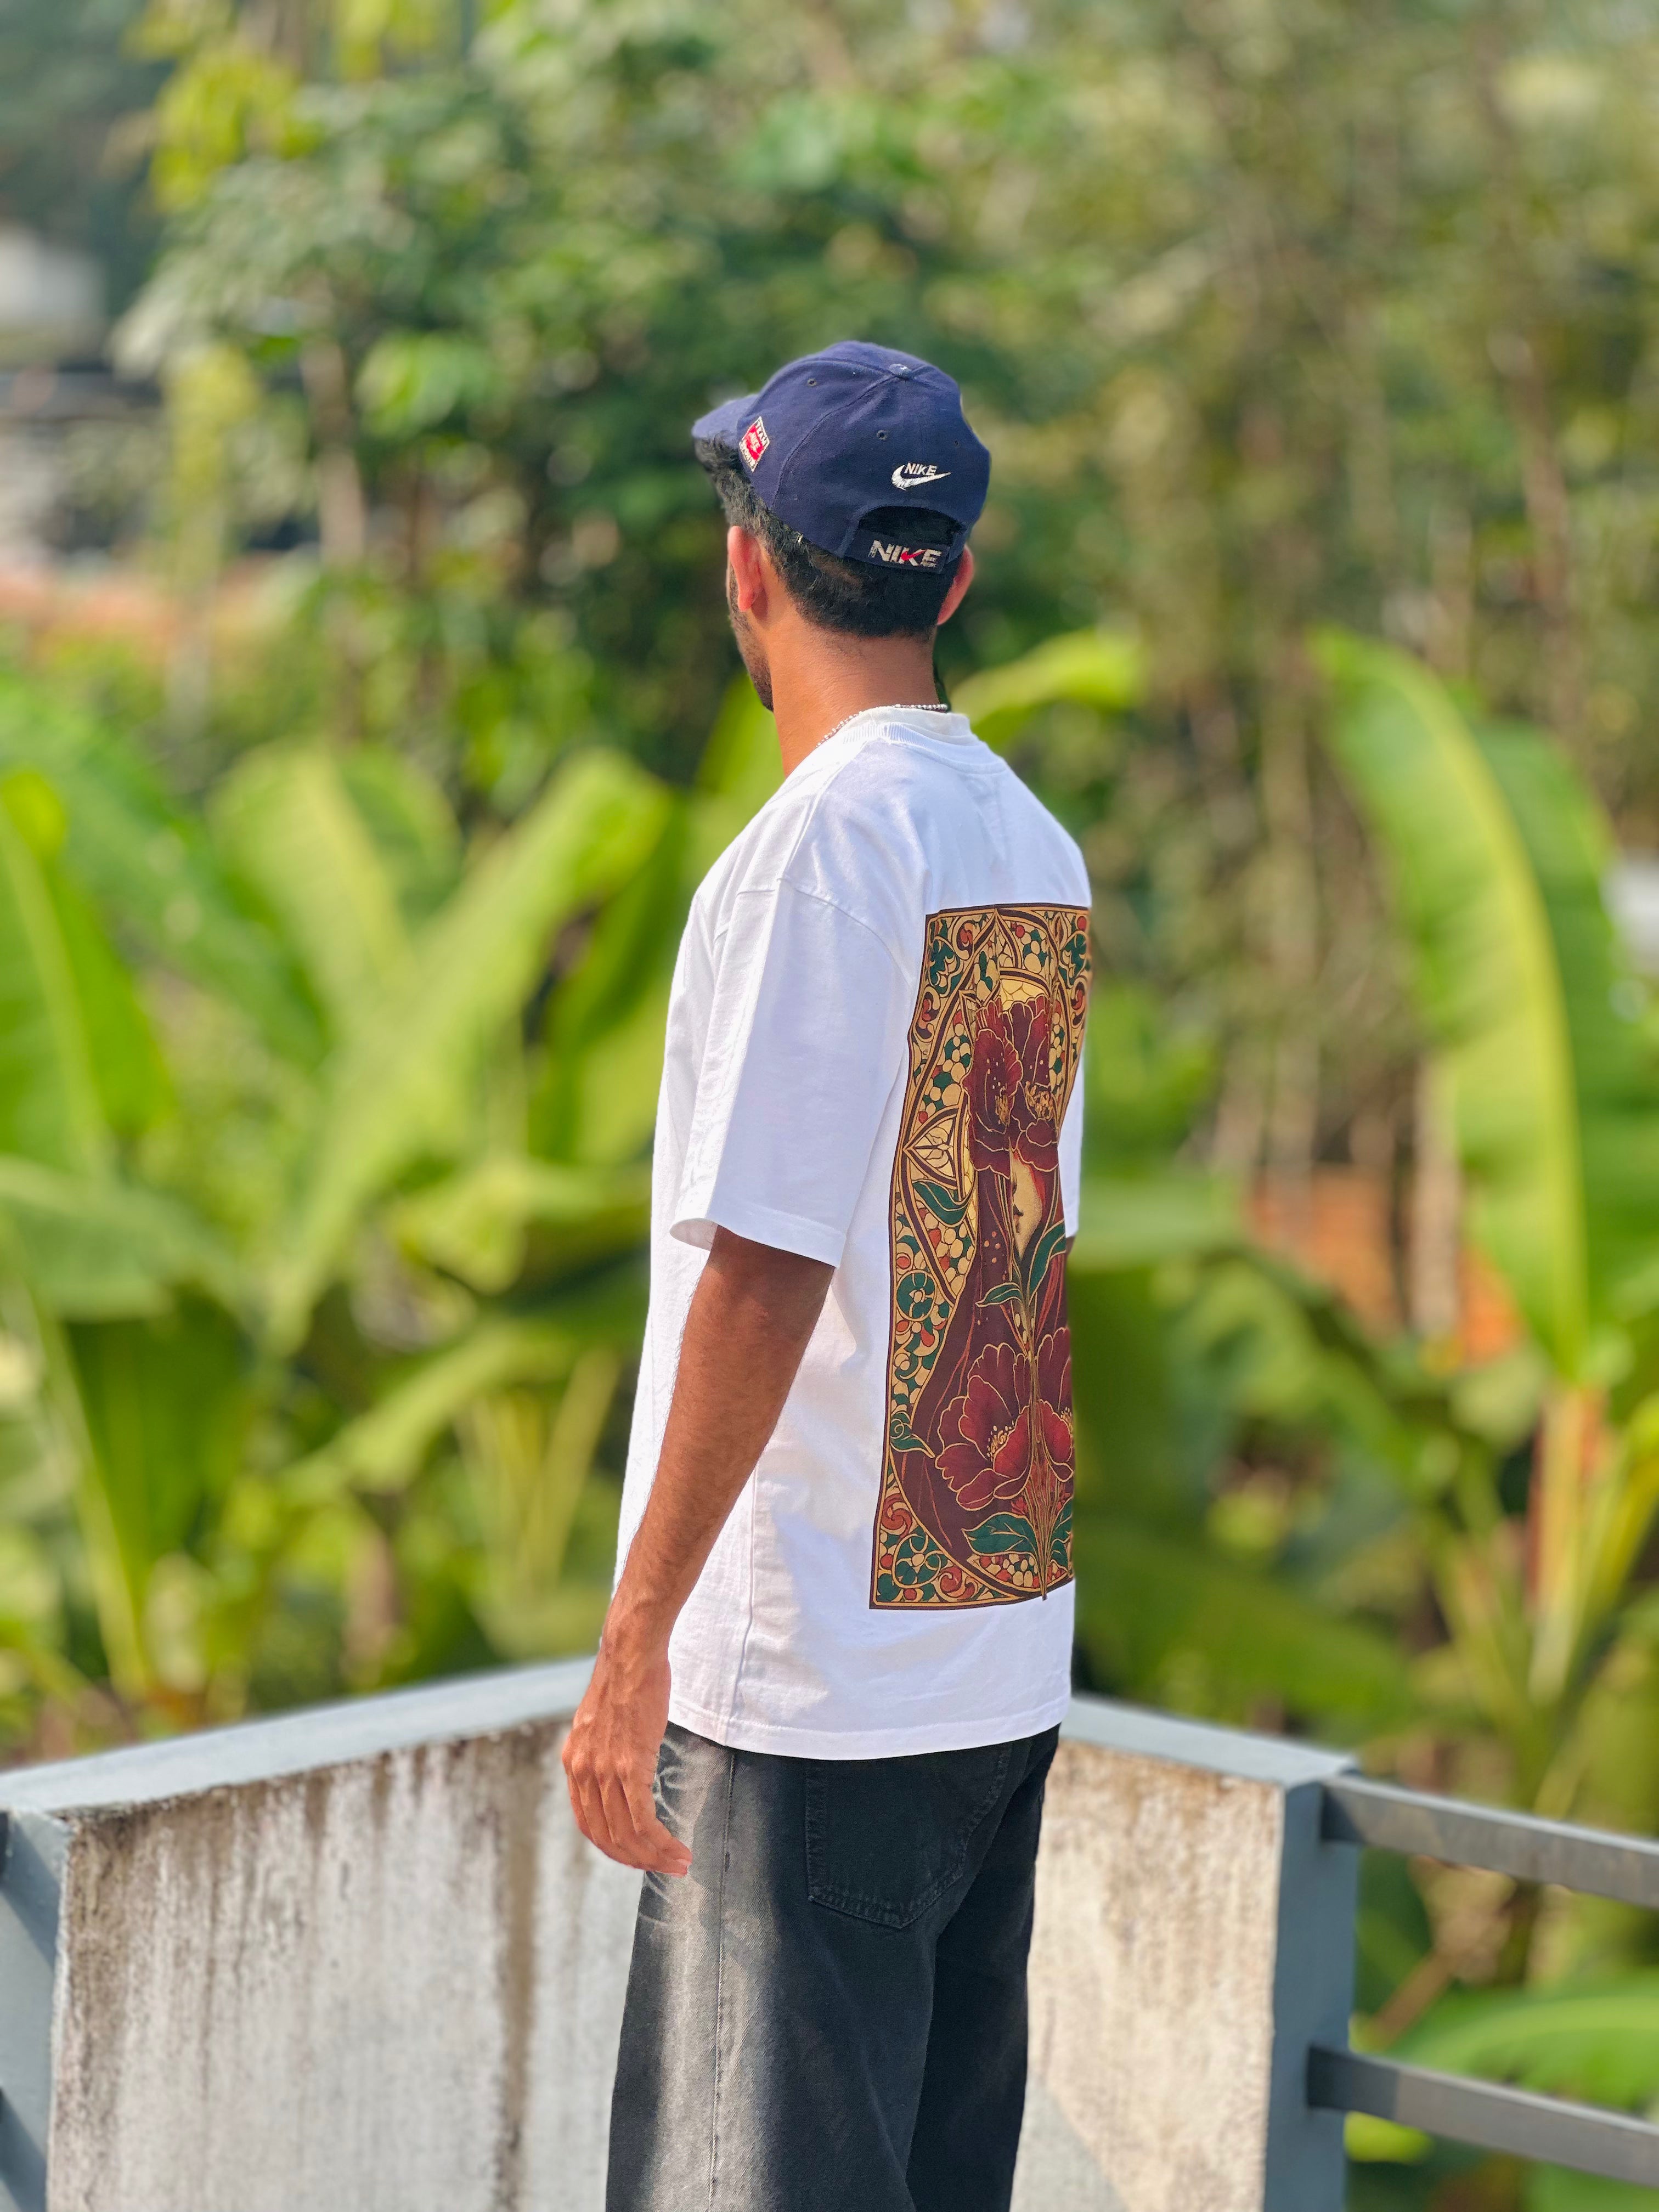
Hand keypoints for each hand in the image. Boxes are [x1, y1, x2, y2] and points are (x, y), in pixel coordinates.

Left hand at [561, 1625, 691, 1876]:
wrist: (631, 1653)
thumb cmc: (626, 1678)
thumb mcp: (601, 1719)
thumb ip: (604, 1748)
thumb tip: (621, 1764)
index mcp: (573, 1762)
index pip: (588, 1823)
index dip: (613, 1847)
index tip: (638, 1855)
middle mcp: (582, 1772)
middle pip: (606, 1837)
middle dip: (636, 1860)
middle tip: (664, 1867)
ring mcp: (604, 1772)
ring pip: (626, 1835)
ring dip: (654, 1857)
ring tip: (679, 1863)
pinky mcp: (629, 1767)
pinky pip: (642, 1820)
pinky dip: (660, 1843)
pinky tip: (678, 1849)